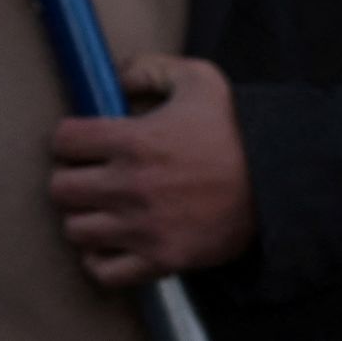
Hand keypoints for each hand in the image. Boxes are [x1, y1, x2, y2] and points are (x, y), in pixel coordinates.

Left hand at [48, 54, 255, 287]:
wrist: (280, 184)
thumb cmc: (237, 130)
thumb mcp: (199, 79)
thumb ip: (149, 68)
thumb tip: (114, 76)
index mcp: (134, 140)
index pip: (64, 141)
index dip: (69, 138)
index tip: (82, 143)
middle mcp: (132, 186)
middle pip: (61, 189)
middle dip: (69, 179)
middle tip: (86, 176)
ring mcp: (145, 227)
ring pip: (76, 230)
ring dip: (82, 218)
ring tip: (99, 209)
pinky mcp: (162, 259)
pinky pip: (105, 272)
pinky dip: (100, 261)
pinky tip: (110, 243)